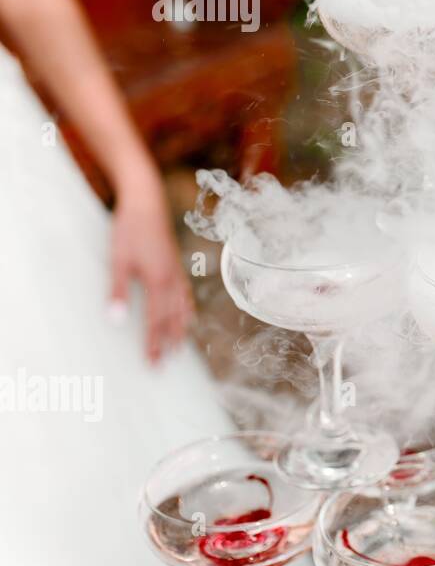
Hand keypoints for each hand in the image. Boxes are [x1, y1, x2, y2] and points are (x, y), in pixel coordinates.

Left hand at [109, 170, 193, 363]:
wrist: (147, 202)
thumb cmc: (129, 231)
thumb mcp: (118, 262)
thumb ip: (118, 292)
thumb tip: (115, 320)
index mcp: (158, 282)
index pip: (156, 321)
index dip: (154, 343)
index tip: (152, 363)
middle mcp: (172, 280)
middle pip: (173, 318)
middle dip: (169, 342)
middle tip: (165, 364)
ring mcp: (177, 272)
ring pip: (182, 308)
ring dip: (180, 329)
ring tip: (179, 347)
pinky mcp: (176, 265)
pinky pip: (185, 294)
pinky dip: (186, 309)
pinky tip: (187, 314)